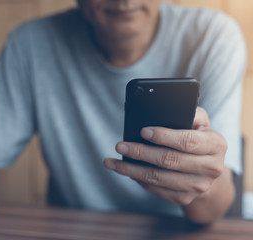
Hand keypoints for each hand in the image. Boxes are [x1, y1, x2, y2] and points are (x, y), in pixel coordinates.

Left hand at [104, 107, 226, 205]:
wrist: (208, 170)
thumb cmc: (198, 138)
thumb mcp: (200, 121)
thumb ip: (189, 112)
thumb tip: (167, 108)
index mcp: (216, 145)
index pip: (187, 141)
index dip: (164, 136)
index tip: (142, 131)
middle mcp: (211, 168)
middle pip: (169, 161)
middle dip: (140, 152)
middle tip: (120, 146)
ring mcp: (198, 187)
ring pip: (158, 178)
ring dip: (131, 170)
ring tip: (112, 162)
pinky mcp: (184, 198)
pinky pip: (156, 189)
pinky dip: (137, 179)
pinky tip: (125, 170)